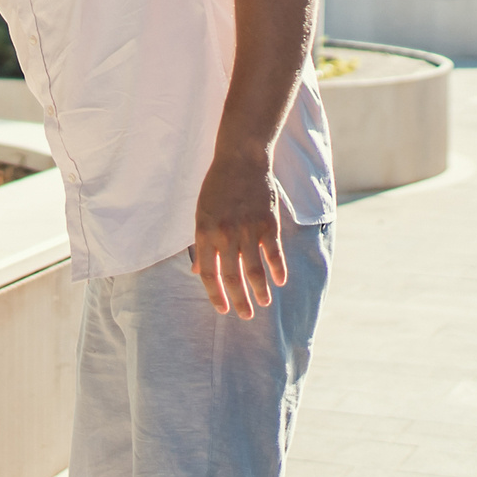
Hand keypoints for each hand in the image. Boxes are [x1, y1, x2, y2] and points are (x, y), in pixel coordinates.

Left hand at [191, 153, 285, 319]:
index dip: (215, 294)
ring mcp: (247, 230)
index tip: (223, 309)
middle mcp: (225, 235)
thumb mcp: (200, 213)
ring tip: (263, 304)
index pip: (208, 273)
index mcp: (204, 233)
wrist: (240, 160)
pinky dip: (277, 270)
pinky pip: (273, 253)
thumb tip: (197, 272)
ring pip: (254, 270)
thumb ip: (201, 244)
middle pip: (232, 277)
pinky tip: (279, 282)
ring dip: (259, 291)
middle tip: (244, 316)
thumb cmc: (217, 187)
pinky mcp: (267, 224)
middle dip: (239, 300)